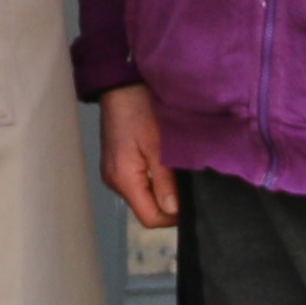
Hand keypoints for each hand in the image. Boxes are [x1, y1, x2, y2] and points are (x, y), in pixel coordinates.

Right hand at [97, 84, 177, 230]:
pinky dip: (152, 181)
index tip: (192, 202)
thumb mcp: (159, 146)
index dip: (173, 216)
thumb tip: (173, 211)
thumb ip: (165, 181)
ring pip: (143, 197)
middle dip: (169, 204)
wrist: (121, 86)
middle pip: (146, 210)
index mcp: (123, 180)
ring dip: (161, 191)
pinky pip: (138, 184)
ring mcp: (113, 174)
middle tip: (189, 187)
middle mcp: (114, 182)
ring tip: (179, 175)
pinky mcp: (116, 166)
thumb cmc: (142, 111)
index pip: (149, 218)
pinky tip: (164, 167)